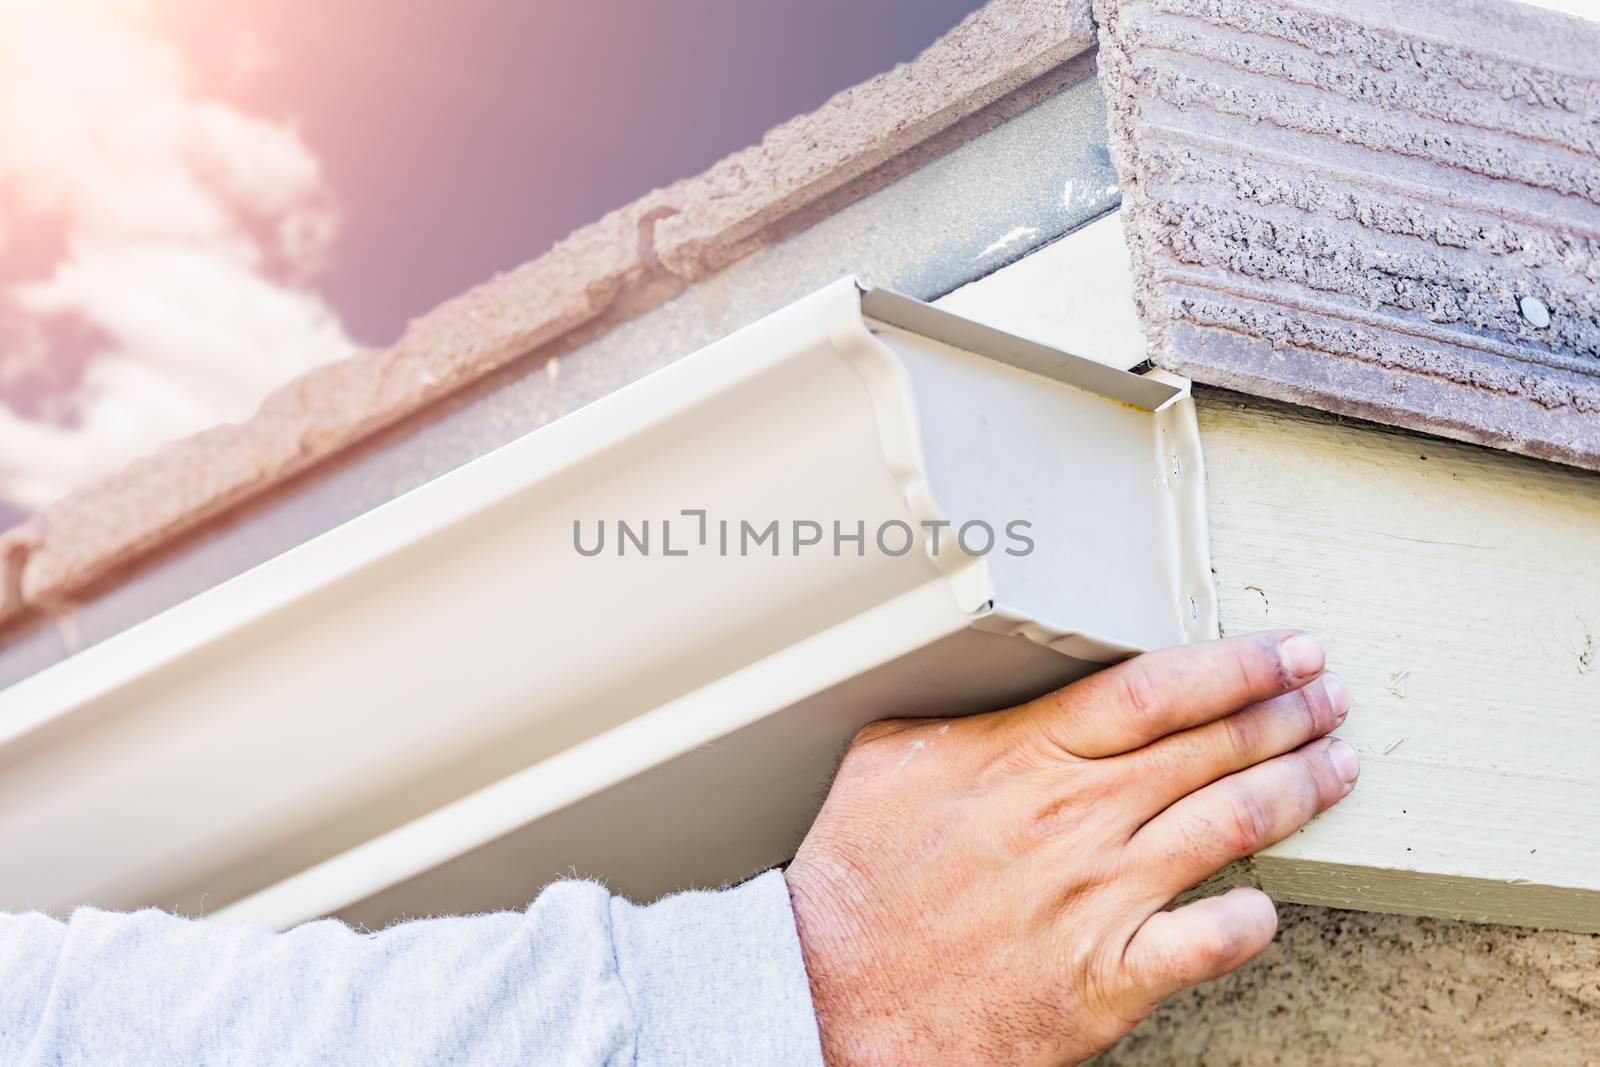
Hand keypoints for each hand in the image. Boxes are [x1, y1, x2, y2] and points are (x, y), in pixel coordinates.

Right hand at [785, 631, 1356, 1065]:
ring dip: (1299, 790)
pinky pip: (1210, 941)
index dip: (1237, 665)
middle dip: (1287, 713)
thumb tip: (1001, 688)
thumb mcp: (886, 761)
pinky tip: (1267, 901)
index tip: (1284, 650)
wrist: (830, 997)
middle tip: (1328, 694)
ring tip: (1337, 766)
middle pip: (1212, 748)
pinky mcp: (1107, 978)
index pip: (1158, 691)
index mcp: (1023, 756)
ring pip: (1231, 826)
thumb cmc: (854, 883)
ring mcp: (1098, 899)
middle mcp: (1075, 819)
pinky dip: (1252, 919)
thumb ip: (961, 717)